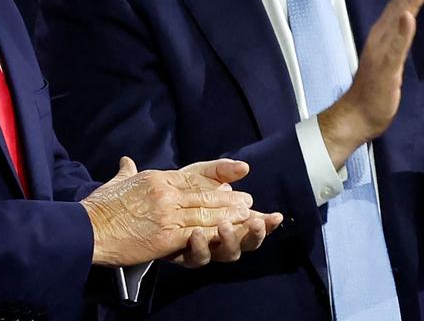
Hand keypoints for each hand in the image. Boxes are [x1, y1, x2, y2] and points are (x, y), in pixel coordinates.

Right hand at [80, 156, 254, 266]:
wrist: (88, 229)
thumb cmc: (98, 208)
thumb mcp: (115, 183)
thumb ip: (126, 171)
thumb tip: (126, 160)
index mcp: (156, 178)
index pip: (190, 179)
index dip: (212, 184)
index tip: (227, 187)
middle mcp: (165, 193)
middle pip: (203, 196)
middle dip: (227, 200)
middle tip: (247, 201)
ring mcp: (167, 214)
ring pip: (205, 214)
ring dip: (228, 217)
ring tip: (246, 216)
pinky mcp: (166, 236)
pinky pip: (196, 235)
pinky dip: (215, 235)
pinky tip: (227, 235)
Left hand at [161, 159, 282, 267]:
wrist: (148, 203)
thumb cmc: (180, 189)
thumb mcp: (201, 175)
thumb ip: (221, 171)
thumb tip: (244, 167)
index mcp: (232, 220)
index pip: (256, 224)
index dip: (267, 223)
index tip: (275, 216)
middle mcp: (223, 238)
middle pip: (246, 243)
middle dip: (253, 234)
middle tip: (254, 222)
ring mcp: (207, 249)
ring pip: (226, 253)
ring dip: (229, 240)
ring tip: (224, 225)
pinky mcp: (187, 256)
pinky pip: (198, 258)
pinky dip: (201, 246)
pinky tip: (197, 233)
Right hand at [318, 0, 423, 168]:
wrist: (357, 116)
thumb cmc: (375, 91)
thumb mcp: (390, 61)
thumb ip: (396, 42)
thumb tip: (405, 25)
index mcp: (383, 36)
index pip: (401, 6)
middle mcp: (380, 38)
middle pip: (400, 6)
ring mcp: (381, 52)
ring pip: (398, 21)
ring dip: (410, 0)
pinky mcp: (384, 69)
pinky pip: (395, 48)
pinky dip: (402, 31)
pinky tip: (408, 17)